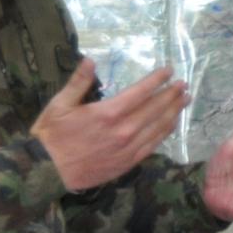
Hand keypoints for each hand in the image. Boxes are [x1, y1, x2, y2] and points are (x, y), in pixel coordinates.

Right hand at [32, 60, 188, 191]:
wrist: (47, 172)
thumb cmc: (51, 137)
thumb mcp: (59, 105)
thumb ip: (78, 82)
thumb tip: (90, 60)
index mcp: (108, 113)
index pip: (141, 92)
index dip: (157, 80)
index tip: (169, 71)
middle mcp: (123, 130)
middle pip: (155, 109)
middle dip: (171, 94)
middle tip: (184, 85)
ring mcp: (128, 148)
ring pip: (158, 127)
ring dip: (174, 112)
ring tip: (185, 100)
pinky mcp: (128, 162)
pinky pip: (153, 145)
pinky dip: (165, 132)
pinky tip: (172, 124)